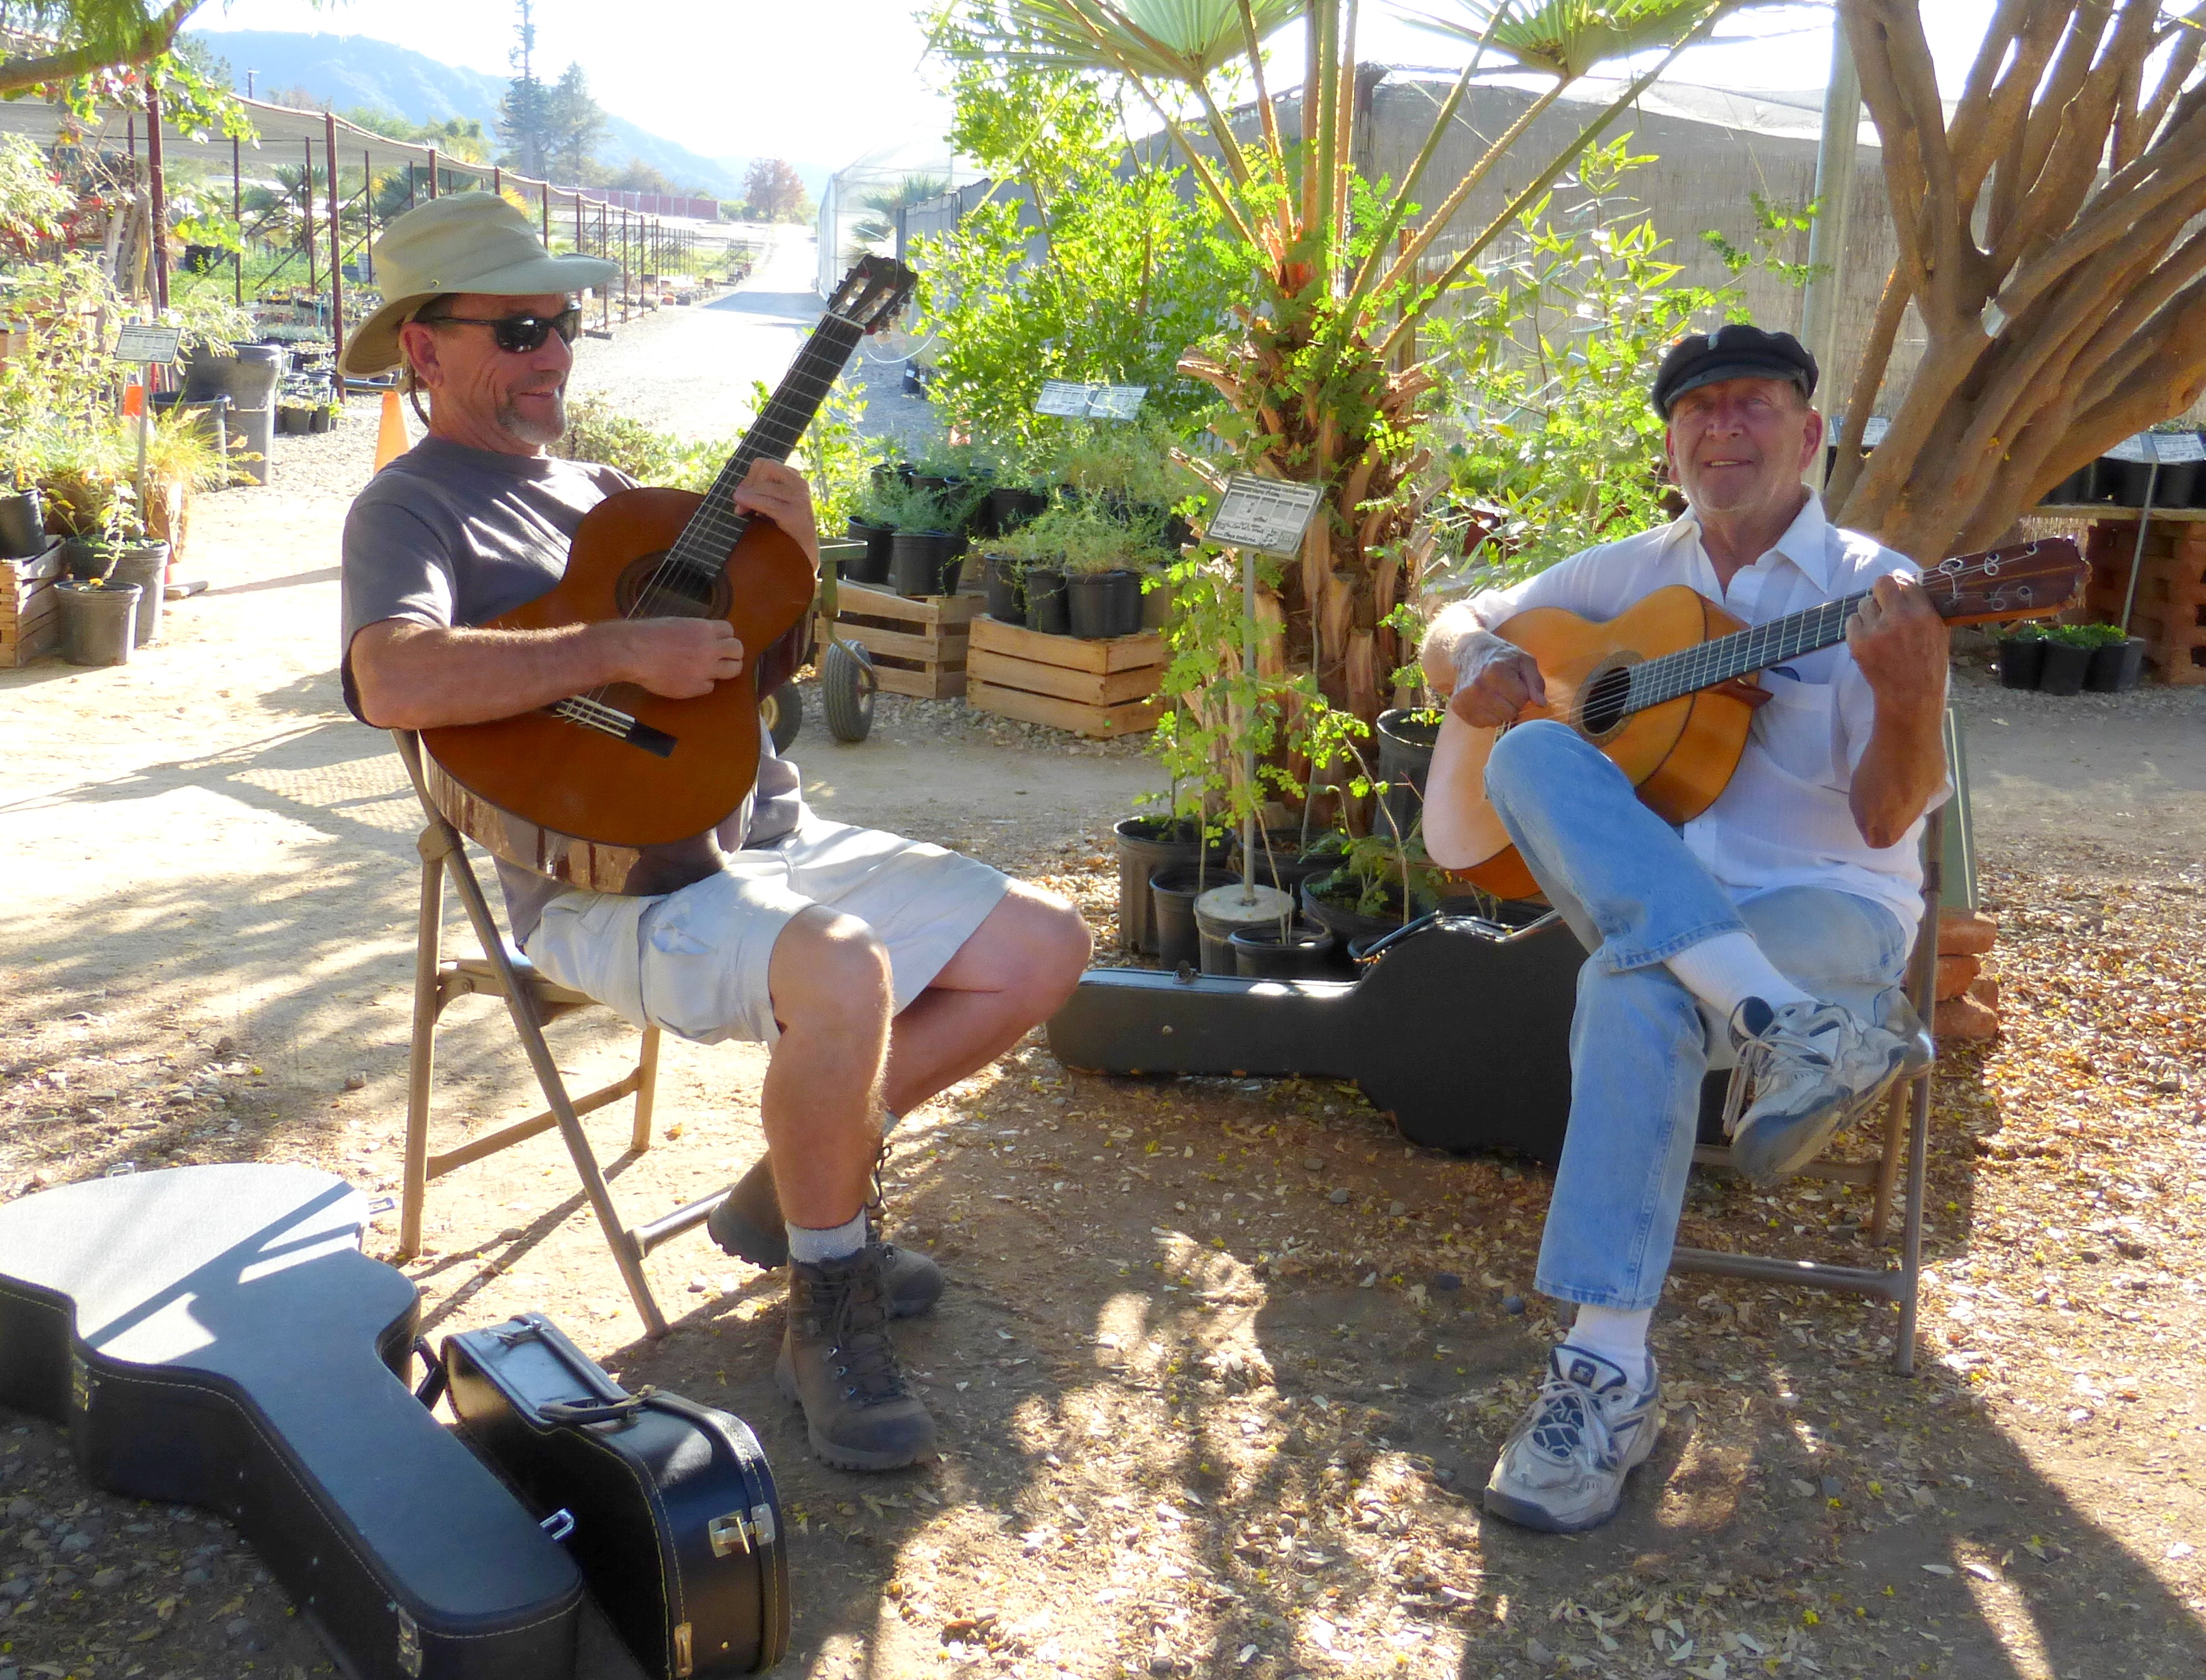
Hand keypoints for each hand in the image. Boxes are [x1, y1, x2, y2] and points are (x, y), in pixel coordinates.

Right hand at [600, 617, 744, 697]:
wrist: (633, 652)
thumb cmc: (648, 634)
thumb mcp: (676, 623)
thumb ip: (695, 630)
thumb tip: (703, 636)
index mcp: (704, 629)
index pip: (729, 630)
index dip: (723, 636)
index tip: (717, 641)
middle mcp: (710, 649)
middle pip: (738, 650)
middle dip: (732, 653)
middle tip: (723, 657)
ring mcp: (705, 670)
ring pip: (733, 670)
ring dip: (726, 669)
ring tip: (714, 670)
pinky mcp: (696, 687)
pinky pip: (710, 687)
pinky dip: (703, 684)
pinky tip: (690, 680)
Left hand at [733, 459, 819, 567]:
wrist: (803, 555)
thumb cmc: (783, 528)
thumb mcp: (769, 500)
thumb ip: (754, 484)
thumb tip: (727, 461)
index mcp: (794, 478)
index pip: (764, 463)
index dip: (748, 476)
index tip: (741, 493)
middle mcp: (800, 484)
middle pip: (765, 467)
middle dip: (748, 484)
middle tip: (739, 504)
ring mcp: (800, 498)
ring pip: (763, 486)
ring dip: (748, 498)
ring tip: (743, 513)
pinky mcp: (795, 514)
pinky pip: (766, 503)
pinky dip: (752, 504)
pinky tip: (744, 511)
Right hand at [1445, 629, 1547, 727]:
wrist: (1468, 652)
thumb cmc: (1501, 657)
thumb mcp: (1524, 661)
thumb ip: (1535, 682)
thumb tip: (1541, 704)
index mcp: (1495, 672)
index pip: (1521, 699)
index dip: (1522, 692)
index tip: (1515, 683)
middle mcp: (1477, 687)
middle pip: (1509, 713)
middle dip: (1512, 704)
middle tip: (1505, 690)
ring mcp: (1465, 699)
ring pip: (1497, 722)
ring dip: (1500, 712)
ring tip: (1495, 695)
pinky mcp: (1458, 708)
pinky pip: (1483, 724)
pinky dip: (1487, 716)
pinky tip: (1485, 701)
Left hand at [1846, 573, 1947, 715]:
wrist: (1910, 696)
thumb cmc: (1928, 666)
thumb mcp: (1939, 633)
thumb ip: (1926, 609)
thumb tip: (1910, 584)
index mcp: (1924, 614)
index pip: (1906, 582)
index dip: (1901, 585)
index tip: (1897, 590)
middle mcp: (1900, 618)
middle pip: (1882, 583)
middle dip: (1882, 591)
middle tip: (1883, 602)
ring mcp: (1877, 630)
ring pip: (1864, 603)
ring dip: (1870, 613)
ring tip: (1879, 629)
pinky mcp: (1858, 642)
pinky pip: (1851, 621)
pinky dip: (1858, 627)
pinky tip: (1868, 639)